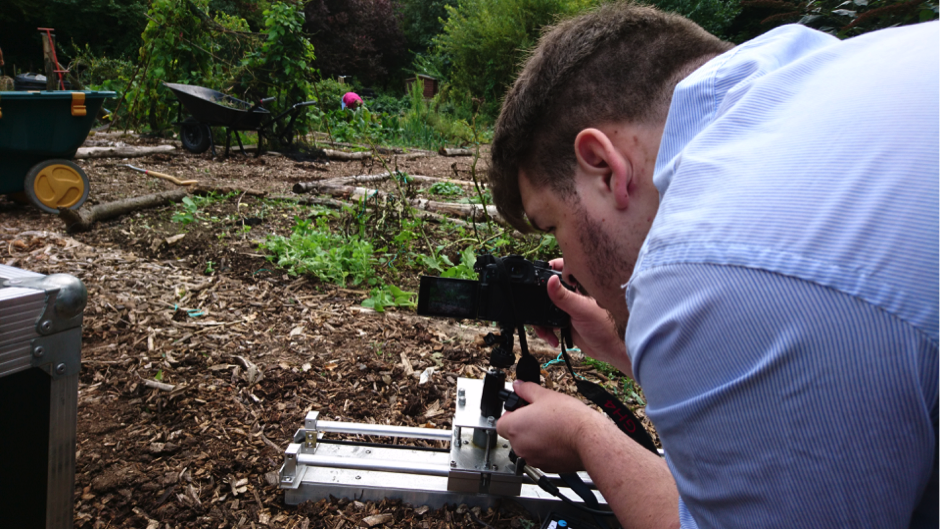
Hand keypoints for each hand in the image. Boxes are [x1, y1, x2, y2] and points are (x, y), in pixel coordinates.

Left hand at [497, 380, 599, 472]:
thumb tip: (518, 385)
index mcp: (514, 427)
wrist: (588, 439)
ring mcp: (532, 459)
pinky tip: (558, 439)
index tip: (523, 409)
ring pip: (527, 447)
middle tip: (540, 416)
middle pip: (514, 435)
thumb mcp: (544, 395)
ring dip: (535, 438)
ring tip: (552, 427)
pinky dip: (546, 449)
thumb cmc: (568, 418)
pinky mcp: (546, 467)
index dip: (511, 414)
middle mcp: (519, 446)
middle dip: (524, 425)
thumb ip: (526, 389)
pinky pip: (540, 456)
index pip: (501, 422)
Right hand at [535, 260, 631, 374]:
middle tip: (537, 309)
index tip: (538, 275)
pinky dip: (547, 330)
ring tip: (545, 330)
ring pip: (547, 308)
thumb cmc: (606, 327)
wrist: (610, 349)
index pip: (561, 269)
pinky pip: (550, 322)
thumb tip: (549, 281)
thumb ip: (564, 296)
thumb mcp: (582, 310)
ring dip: (542, 320)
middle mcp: (573, 294)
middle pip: (549, 290)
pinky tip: (553, 338)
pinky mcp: (566, 321)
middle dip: (540, 301)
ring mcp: (569, 308)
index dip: (549, 269)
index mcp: (580, 285)